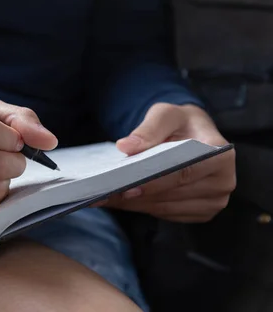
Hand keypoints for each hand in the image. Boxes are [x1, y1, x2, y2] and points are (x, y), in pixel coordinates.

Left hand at [99, 103, 235, 222]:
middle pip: (173, 194)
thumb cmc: (180, 123)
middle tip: (104, 192)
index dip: (155, 181)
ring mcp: (214, 201)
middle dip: (137, 194)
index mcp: (220, 154)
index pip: (184, 172)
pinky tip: (121, 200)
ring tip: (106, 196)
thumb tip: (126, 146)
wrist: (193, 135)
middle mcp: (224, 181)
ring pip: (166, 207)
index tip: (126, 186)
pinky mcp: (201, 212)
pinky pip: (166, 214)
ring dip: (134, 204)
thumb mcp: (166, 114)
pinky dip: (142, 207)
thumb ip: (148, 128)